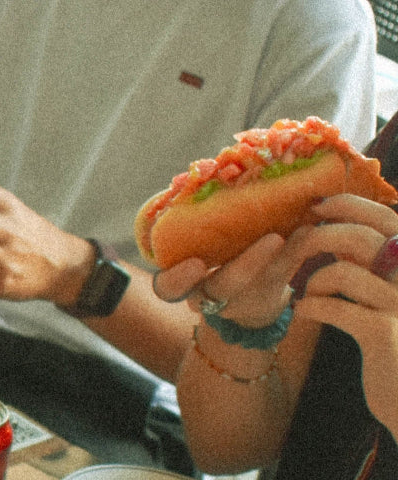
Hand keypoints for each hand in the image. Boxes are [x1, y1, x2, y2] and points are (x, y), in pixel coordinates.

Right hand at [154, 195, 397, 440]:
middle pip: (224, 286)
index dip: (178, 280)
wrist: (244, 305)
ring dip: (287, 253)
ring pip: (264, 281)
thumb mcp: (195, 253)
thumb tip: (210, 174)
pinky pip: (285, 273)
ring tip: (306, 227)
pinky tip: (311, 227)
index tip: (196, 266)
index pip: (169, 287)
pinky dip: (299, 249)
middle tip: (273, 239)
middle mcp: (211, 295)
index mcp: (185, 283)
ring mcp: (244, 298)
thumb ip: (197, 226)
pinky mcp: (270, 296)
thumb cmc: (209, 265)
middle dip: (248, 264)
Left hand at [289, 200, 397, 441]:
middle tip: (299, 240)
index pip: (387, 218)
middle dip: (322, 233)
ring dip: (316, 278)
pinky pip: (337, 309)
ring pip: (344, 271)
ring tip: (309, 293)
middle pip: (363, 237)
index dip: (351, 205)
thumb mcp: (387, 290)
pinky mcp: (383, 334)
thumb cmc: (395, 337)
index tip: (317, 204)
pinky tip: (303, 311)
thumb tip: (339, 223)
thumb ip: (369, 259)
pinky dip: (312, 306)